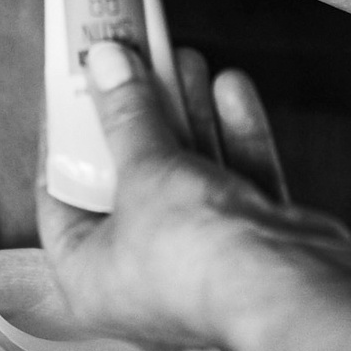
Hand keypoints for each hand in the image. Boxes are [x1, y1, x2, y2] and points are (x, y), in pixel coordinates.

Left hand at [42, 42, 350, 350]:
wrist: (289, 290)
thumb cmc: (196, 263)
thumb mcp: (143, 171)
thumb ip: (125, 113)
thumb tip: (105, 65)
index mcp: (91, 279)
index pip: (61, 200)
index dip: (64, 139)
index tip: (72, 92)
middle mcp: (144, 279)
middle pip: (132, 182)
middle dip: (141, 115)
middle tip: (136, 64)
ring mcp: (203, 265)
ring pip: (189, 177)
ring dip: (187, 114)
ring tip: (182, 60)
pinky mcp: (253, 251)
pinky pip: (236, 183)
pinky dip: (233, 135)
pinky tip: (230, 88)